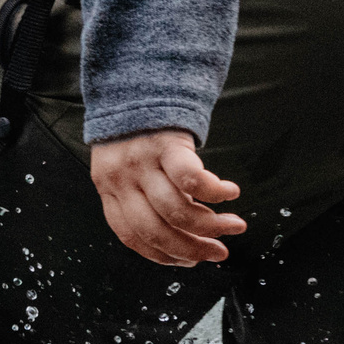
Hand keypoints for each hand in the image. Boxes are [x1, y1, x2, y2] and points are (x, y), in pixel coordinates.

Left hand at [89, 129, 245, 265]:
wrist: (139, 81)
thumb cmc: (137, 130)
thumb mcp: (124, 166)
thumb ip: (140, 197)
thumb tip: (178, 239)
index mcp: (109, 190)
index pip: (132, 237)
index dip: (163, 256)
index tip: (189, 262)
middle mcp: (122, 179)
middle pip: (156, 230)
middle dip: (192, 249)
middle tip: (219, 253)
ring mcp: (142, 162)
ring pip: (177, 211)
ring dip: (211, 226)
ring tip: (234, 226)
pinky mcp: (166, 143)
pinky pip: (193, 180)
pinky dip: (216, 192)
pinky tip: (231, 192)